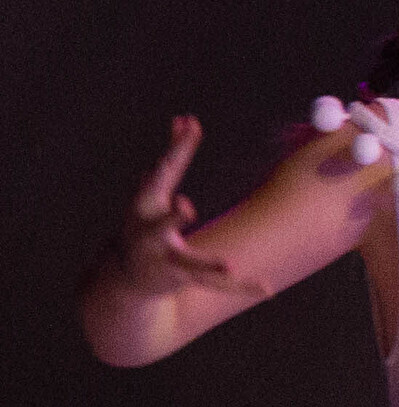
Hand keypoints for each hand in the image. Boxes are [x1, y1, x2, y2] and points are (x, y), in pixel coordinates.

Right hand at [104, 116, 260, 298]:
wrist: (123, 276)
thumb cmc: (142, 221)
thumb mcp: (154, 191)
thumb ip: (174, 156)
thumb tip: (184, 119)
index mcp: (144, 206)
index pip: (163, 173)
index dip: (178, 149)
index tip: (190, 126)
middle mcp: (149, 234)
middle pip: (162, 224)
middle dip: (172, 218)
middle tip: (186, 206)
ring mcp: (164, 259)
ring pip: (190, 263)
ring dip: (208, 264)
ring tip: (228, 264)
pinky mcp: (180, 278)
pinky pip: (214, 284)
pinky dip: (240, 285)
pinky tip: (268, 287)